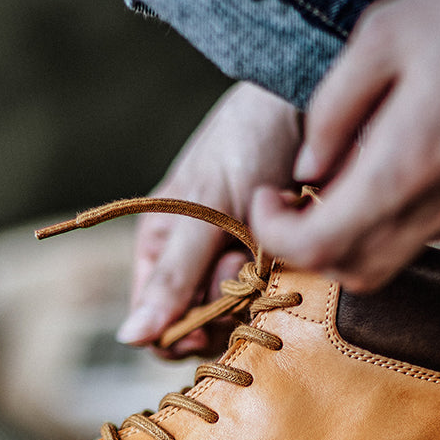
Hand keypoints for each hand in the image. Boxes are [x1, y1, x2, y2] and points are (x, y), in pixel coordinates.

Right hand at [117, 80, 300, 355]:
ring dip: (255, 293)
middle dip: (221, 306)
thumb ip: (173, 276)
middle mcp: (197, 262)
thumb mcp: (204, 208)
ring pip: (242, 316)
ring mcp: (242, 263)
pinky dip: (283, 284)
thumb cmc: (246, 142)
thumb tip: (129, 338)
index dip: (177, 335)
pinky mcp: (282, 261)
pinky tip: (289, 254)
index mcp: (161, 249)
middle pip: (203, 326)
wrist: (311, 102)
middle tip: (240, 264)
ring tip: (266, 248)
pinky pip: (277, 298)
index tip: (204, 330)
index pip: (157, 323)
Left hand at [249, 0, 439, 290]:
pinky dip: (413, 209)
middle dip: (315, 244)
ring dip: (365, 227)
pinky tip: (416, 155)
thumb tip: (309, 168)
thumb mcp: (382, 32)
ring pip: (405, 251)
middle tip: (299, 199)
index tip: (268, 199)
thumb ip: (333, 109)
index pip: (320, 246)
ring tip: (360, 164)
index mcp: (407, 160)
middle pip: (359, 269)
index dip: (277, 233)